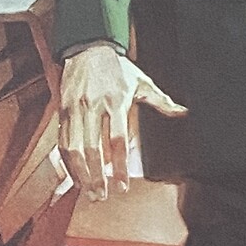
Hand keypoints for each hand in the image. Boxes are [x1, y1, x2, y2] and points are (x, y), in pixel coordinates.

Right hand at [58, 43, 185, 196]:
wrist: (88, 48)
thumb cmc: (118, 68)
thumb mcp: (142, 82)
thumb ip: (161, 100)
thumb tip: (183, 111)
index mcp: (116, 101)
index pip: (116, 141)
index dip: (118, 167)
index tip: (122, 187)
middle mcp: (93, 106)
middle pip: (93, 149)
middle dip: (97, 177)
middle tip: (102, 197)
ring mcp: (75, 109)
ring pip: (73, 148)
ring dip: (80, 174)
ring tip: (88, 192)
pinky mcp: (62, 111)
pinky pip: (62, 141)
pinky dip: (67, 162)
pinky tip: (74, 176)